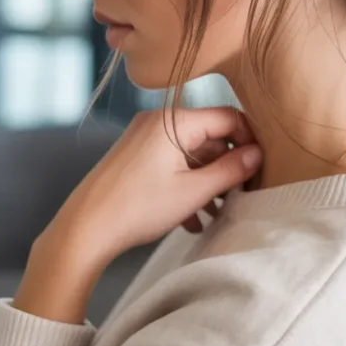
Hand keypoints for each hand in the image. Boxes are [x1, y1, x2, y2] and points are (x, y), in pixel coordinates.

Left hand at [13, 109, 261, 323]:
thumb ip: (231, 170)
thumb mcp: (193, 192)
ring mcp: (144, 137)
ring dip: (208, 180)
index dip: (249, 141)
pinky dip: (186, 184)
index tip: (260, 168)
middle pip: (210, 136)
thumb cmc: (137, 208)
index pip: (228, 117)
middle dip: (227, 166)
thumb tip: (258, 155)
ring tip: (217, 212)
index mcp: (174, 121)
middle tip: (241, 196)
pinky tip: (192, 218)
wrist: (85, 229)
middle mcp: (158, 121)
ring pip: (192, 153)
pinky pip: (172, 162)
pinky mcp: (135, 155)